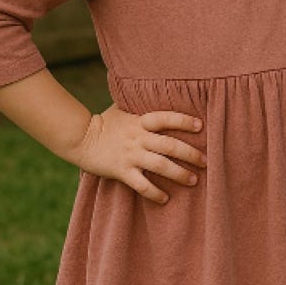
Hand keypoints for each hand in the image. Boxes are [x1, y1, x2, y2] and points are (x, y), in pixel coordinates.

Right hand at [71, 104, 204, 203]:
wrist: (79, 138)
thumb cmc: (104, 121)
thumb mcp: (122, 108)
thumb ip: (138, 102)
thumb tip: (152, 86)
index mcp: (140, 121)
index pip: (166, 118)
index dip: (183, 121)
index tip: (200, 126)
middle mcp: (138, 138)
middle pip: (170, 145)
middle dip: (191, 154)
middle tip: (205, 161)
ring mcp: (130, 155)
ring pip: (160, 166)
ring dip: (179, 174)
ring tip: (193, 180)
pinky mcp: (121, 171)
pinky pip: (141, 185)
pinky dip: (154, 193)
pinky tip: (165, 198)